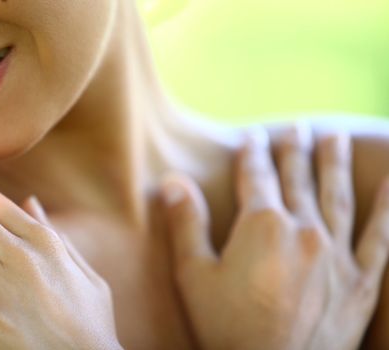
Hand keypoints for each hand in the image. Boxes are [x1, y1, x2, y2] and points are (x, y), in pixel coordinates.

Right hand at [160, 126, 388, 349]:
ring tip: (333, 138)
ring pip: (336, 195)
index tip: (252, 137)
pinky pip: (379, 236)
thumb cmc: (226, 329)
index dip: (252, 153)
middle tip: (297, 127)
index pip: (256, 175)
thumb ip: (186, 223)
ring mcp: (335, 253)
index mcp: (261, 225)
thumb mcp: (193, 276)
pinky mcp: (360, 280)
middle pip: (297, 178)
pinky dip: (386, 207)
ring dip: (333, 163)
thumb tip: (173, 181)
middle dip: (294, 149)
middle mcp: (303, 229)